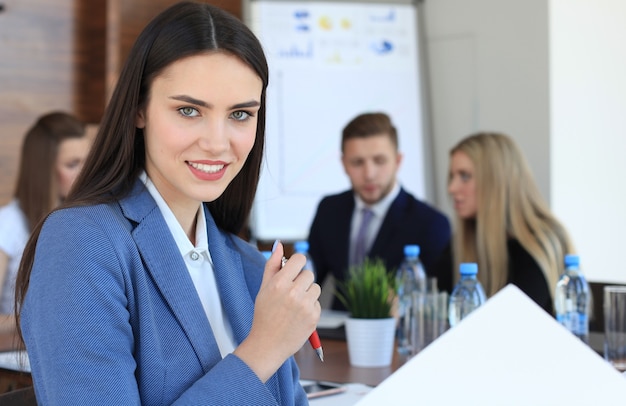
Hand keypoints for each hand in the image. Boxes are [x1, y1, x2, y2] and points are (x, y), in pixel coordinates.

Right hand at [234, 241, 320, 381]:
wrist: (267, 344)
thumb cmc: (264, 314)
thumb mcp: (263, 288)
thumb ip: (272, 265)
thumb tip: (279, 244)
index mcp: (279, 283)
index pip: (300, 259)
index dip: (297, 263)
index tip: (294, 270)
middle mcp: (293, 293)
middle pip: (309, 273)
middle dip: (301, 280)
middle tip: (290, 293)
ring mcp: (305, 305)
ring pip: (315, 287)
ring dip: (307, 293)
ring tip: (294, 305)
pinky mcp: (313, 317)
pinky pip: (317, 302)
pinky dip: (310, 307)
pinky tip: (297, 315)